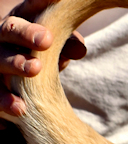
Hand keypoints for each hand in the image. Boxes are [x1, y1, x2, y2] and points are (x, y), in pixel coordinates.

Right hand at [1, 0, 85, 117]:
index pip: (25, 12)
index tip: (55, 7)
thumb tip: (79, 49)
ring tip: (35, 70)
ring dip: (15, 64)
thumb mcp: (50, 47)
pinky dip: (3, 101)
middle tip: (47, 39)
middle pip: (7, 31)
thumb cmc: (35, 56)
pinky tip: (19, 108)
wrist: (11, 80)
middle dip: (25, 34)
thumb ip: (65, 44)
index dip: (38, 8)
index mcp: (15, 25)